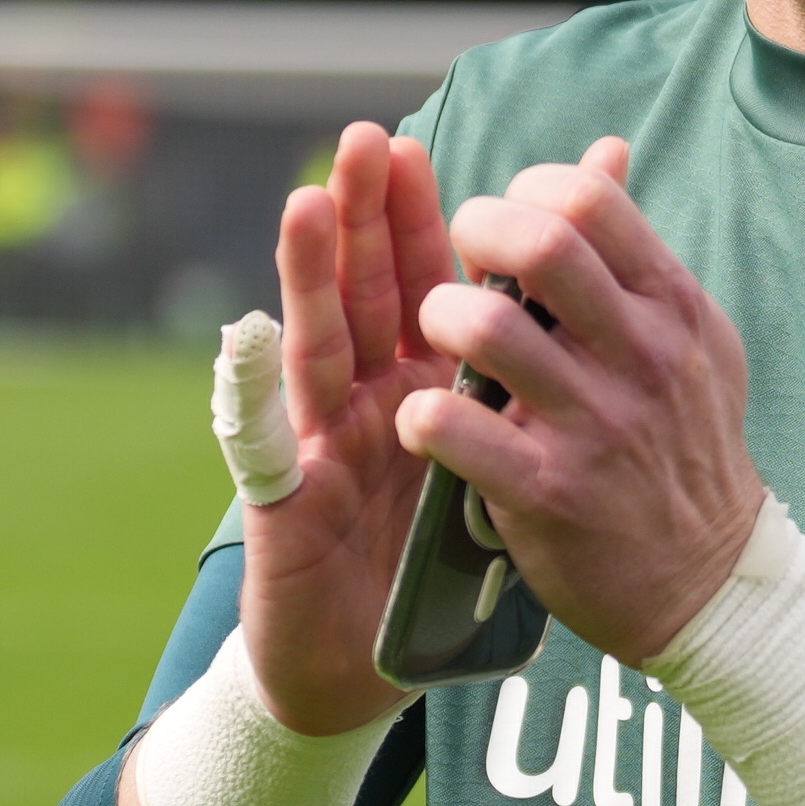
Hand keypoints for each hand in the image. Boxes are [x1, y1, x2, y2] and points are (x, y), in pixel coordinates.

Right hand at [235, 120, 454, 736]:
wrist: (370, 665)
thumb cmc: (429, 552)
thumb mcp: (486, 452)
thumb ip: (513, 365)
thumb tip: (554, 324)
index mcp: (417, 381)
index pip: (415, 284)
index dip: (411, 220)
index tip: (413, 148)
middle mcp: (363, 399)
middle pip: (361, 294)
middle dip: (361, 217)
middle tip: (363, 140)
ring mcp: (322, 445)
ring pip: (315, 347)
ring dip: (310, 275)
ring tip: (306, 202)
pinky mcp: (289, 504)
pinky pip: (273, 444)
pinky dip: (257, 388)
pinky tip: (249, 333)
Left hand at [401, 139, 764, 665]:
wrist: (710, 581)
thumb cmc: (682, 443)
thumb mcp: (688, 338)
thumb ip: (635, 252)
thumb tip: (606, 151)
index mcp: (673, 307)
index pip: (590, 200)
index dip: (526, 191)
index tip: (505, 222)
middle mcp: (643, 357)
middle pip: (542, 242)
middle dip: (475, 230)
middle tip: (455, 261)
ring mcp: (597, 426)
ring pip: (487, 327)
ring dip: (440, 315)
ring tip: (437, 334)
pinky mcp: (550, 493)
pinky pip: (456, 430)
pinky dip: (423, 415)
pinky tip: (426, 419)